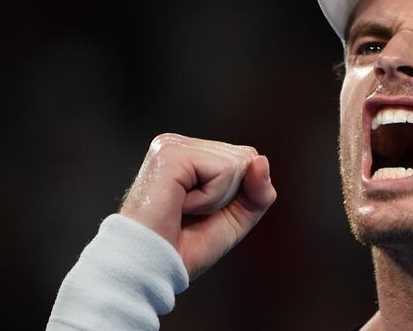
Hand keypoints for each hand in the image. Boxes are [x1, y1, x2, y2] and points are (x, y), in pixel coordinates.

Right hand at [120, 133, 275, 279]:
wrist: (152, 268)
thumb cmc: (187, 246)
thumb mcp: (238, 217)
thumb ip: (259, 190)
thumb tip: (260, 159)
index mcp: (192, 154)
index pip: (247, 158)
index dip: (240, 193)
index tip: (203, 212)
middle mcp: (180, 144)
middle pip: (245, 158)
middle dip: (229, 196)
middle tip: (192, 213)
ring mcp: (172, 146)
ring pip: (237, 164)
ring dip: (217, 199)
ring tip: (184, 210)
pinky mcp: (170, 154)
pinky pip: (223, 171)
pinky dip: (210, 198)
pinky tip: (180, 206)